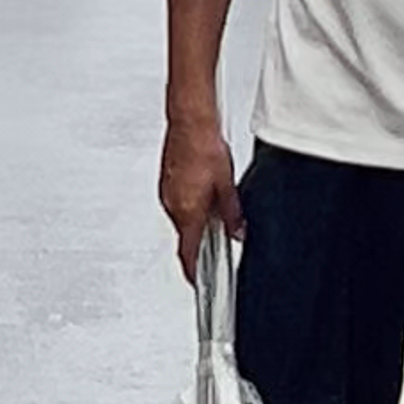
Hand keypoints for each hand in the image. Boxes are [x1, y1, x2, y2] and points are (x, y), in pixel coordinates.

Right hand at [159, 108, 242, 277]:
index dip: (194, 273)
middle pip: (187, 235)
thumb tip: (237, 232)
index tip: (198, 283)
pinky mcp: (167, 181)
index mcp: (187, 212)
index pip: (188, 254)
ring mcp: (167, 194)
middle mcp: (172, 206)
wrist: (189, 120)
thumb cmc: (203, 147)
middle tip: (219, 237)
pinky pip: (179, 201)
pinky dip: (191, 204)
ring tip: (216, 204)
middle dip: (203, 240)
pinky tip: (205, 189)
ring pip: (183, 217)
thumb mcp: (227, 185)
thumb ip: (232, 214)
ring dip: (198, 219)